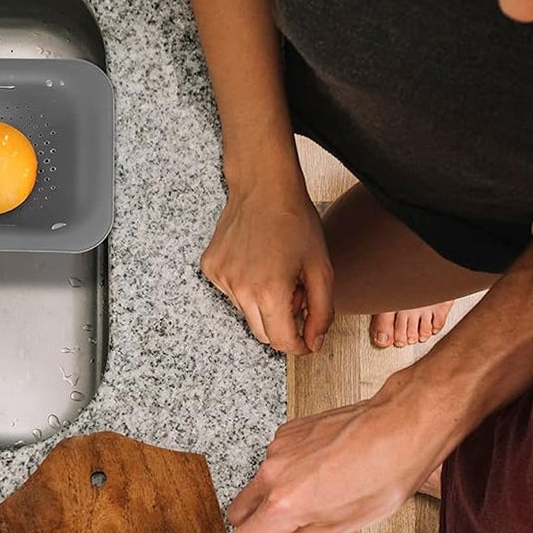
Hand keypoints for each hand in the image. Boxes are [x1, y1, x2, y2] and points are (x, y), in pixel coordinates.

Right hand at [182, 377, 446, 532]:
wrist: (401, 424)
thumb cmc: (386, 475)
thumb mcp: (346, 525)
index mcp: (287, 505)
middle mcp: (273, 474)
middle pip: (240, 513)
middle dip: (255, 527)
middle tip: (292, 529)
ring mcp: (278, 447)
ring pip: (259, 486)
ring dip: (277, 497)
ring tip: (325, 491)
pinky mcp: (288, 430)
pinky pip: (276, 461)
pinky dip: (290, 472)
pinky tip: (325, 468)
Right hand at [201, 180, 333, 355]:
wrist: (264, 187)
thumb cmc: (296, 222)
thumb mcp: (321, 268)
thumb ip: (322, 312)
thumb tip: (313, 342)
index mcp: (270, 291)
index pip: (282, 342)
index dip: (299, 346)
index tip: (308, 342)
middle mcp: (240, 289)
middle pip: (262, 334)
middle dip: (283, 325)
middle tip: (297, 298)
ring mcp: (222, 277)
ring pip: (247, 313)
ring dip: (264, 304)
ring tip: (278, 272)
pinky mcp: (211, 267)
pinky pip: (232, 293)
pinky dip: (247, 287)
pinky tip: (258, 261)